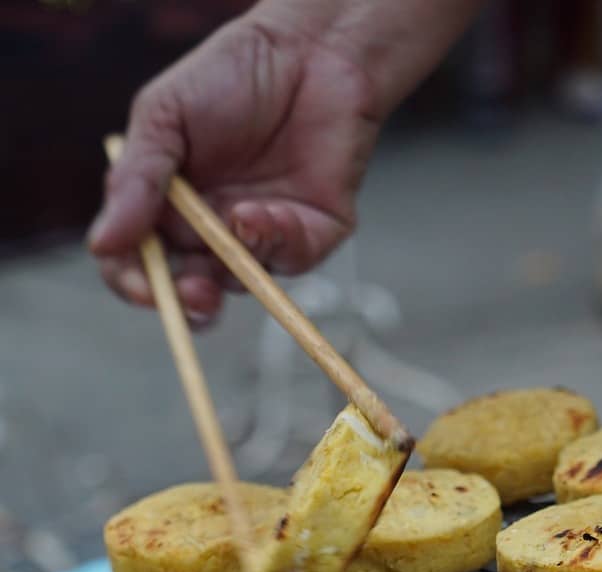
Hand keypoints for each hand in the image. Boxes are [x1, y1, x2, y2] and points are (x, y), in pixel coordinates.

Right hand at [89, 0, 483, 324]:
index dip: (137, 285)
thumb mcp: (164, 117)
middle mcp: (213, 233)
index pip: (141, 266)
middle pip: (192, 291)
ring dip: (236, 262)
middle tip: (195, 292)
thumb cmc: (230, 75)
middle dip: (191, 301)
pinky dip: (276, 240)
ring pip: (243, 282)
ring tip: (238, 219)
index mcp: (168, 209)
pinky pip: (291, 259)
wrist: (308, 51)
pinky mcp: (311, 234)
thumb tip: (101, 244)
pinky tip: (267, 211)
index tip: (144, 289)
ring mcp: (262, 237)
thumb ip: (135, 181)